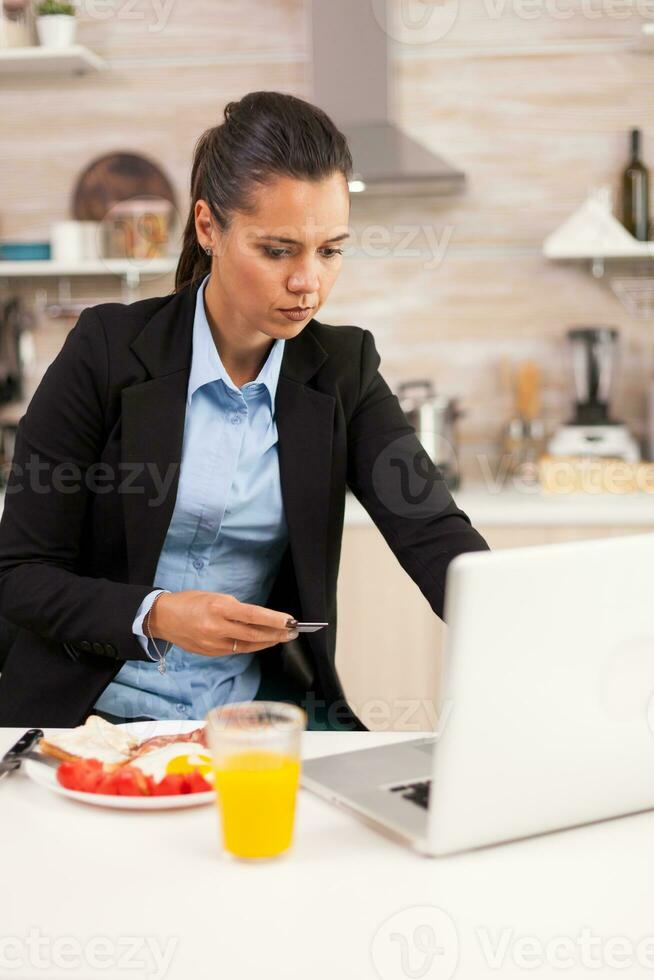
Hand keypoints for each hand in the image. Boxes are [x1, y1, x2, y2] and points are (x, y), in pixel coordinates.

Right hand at [147, 591, 297, 656]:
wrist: (163, 618)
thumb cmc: (189, 602)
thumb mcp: (214, 597)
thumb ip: (234, 608)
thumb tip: (258, 617)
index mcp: (218, 608)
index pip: (253, 615)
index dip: (274, 619)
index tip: (289, 620)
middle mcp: (217, 628)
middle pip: (254, 634)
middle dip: (276, 634)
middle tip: (292, 632)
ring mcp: (214, 643)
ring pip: (248, 645)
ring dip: (267, 642)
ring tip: (281, 638)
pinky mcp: (211, 653)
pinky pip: (236, 651)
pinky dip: (251, 646)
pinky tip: (261, 642)